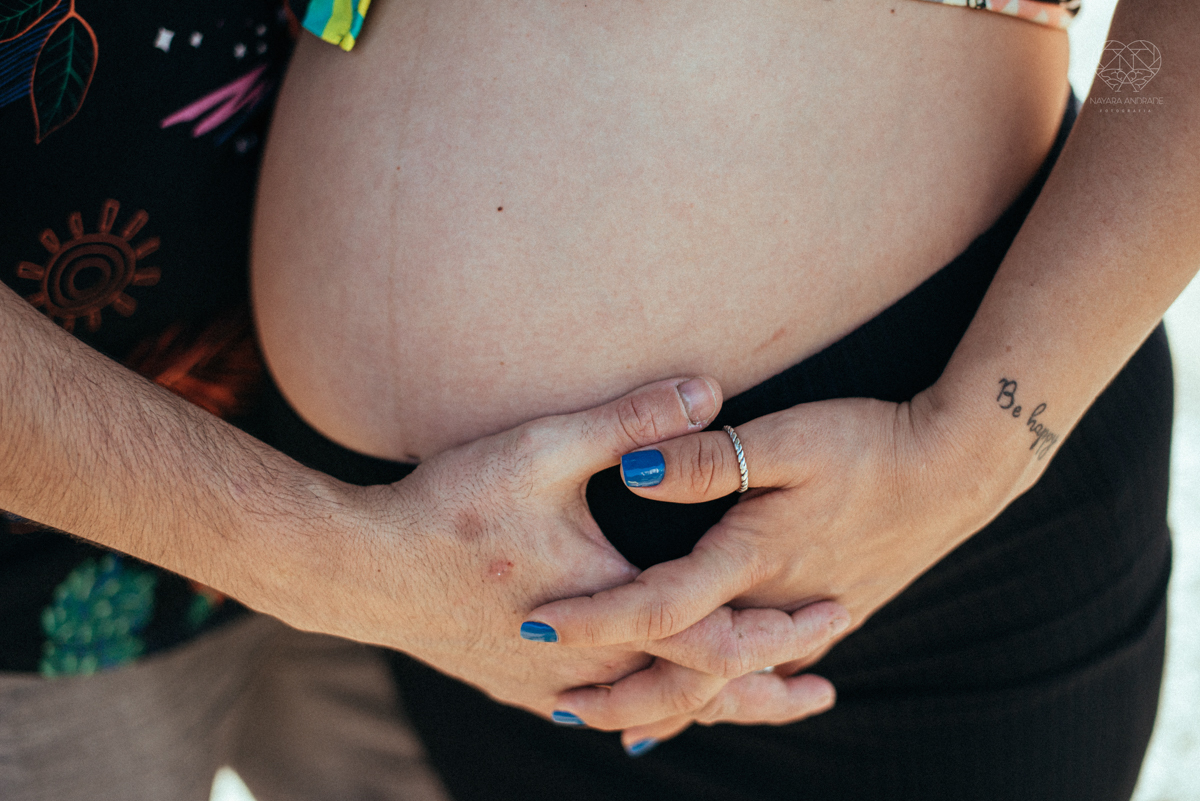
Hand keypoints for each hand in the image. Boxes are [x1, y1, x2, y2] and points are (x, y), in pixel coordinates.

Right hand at [278, 377, 847, 729]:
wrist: (360, 571)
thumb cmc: (449, 509)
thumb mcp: (542, 446)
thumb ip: (632, 418)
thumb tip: (711, 388)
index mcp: (610, 608)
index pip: (722, 640)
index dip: (786, 630)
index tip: (837, 612)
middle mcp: (591, 666)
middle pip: (703, 696)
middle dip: (768, 689)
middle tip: (823, 685)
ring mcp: (556, 689)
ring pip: (658, 714)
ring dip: (717, 710)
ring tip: (765, 705)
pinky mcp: (525, 691)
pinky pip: (611, 712)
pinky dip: (655, 711)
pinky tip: (662, 708)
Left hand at [528, 391, 1023, 736]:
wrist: (960, 470)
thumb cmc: (872, 444)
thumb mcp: (786, 438)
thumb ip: (705, 459)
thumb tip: (633, 471)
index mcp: (750, 561)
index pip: (652, 608)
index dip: (590, 619)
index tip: (536, 625)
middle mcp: (772, 608)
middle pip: (684, 677)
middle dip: (618, 695)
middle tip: (559, 705)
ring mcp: (803, 622)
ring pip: (725, 690)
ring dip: (666, 709)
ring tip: (619, 726)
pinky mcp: (827, 618)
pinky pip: (761, 678)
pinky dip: (724, 699)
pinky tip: (710, 702)